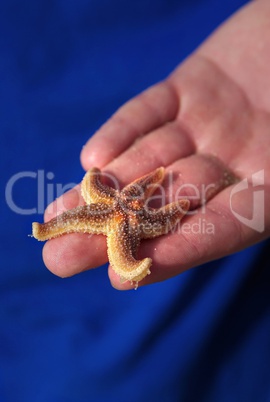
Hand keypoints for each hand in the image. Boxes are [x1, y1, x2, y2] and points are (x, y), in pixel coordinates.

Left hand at [42, 0, 269, 288]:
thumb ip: (269, 194)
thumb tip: (231, 217)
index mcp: (269, 187)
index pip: (221, 228)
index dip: (177, 252)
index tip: (122, 277)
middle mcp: (233, 162)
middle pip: (169, 202)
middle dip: (114, 230)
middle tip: (62, 258)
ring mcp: (209, 124)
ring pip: (152, 160)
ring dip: (106, 186)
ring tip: (61, 213)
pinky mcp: (190, 87)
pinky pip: (151, 109)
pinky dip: (124, 129)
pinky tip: (92, 157)